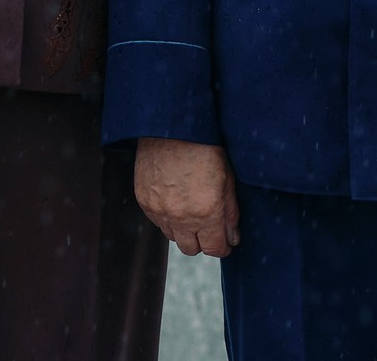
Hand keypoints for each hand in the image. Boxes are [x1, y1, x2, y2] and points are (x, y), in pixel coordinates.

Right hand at [134, 137, 237, 257]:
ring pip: (172, 236)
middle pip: (191, 249)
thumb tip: (232, 237)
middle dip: (202, 242)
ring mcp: (159, 210)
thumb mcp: (227, 179)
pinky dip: (166, 217)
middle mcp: (180, 216)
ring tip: (189, 210)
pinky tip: (174, 200)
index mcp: (206, 212)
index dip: (222, 248)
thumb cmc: (204, 149)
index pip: (214, 248)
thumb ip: (230, 213)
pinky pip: (157, 221)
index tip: (225, 243)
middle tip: (208, 228)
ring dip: (182, 230)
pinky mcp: (144, 201)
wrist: (172, 127)